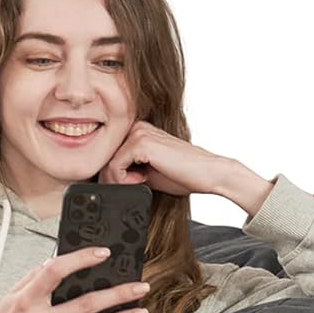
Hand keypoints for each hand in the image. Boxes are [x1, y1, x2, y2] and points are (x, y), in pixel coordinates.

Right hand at [0, 245, 152, 312]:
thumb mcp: (10, 298)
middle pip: (85, 303)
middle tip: (140, 287)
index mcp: (26, 300)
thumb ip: (33, 279)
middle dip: (117, 294)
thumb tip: (57, 260)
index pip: (55, 271)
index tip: (103, 253)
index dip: (81, 259)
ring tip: (140, 311)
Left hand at [97, 120, 237, 197]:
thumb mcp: (148, 173)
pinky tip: (142, 180)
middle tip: (134, 185)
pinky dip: (123, 180)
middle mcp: (137, 127)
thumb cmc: (183, 175)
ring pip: (108, 163)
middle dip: (113, 178)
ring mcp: (139, 132)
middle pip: (106, 158)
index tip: (129, 184)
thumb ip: (127, 171)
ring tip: (140, 182)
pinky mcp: (141, 143)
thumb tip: (105, 180)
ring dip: (119, 180)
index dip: (113, 174)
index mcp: (139, 131)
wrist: (208, 173)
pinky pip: (115, 166)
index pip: (110, 154)